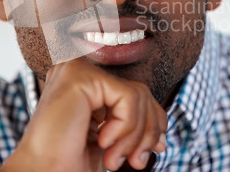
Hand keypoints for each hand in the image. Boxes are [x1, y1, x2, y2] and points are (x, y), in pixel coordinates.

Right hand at [0, 60, 167, 171]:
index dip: (153, 120)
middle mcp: (80, 70)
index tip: (154, 149)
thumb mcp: (110, 139)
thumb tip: (162, 133)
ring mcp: (78, 68)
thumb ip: (132, 125)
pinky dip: (126, 127)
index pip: (135, 92)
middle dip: (148, 131)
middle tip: (137, 161)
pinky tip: (104, 142)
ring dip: (134, 136)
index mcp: (85, 83)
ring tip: (113, 159)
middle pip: (141, 92)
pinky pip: (129, 97)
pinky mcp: (81, 75)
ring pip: (139, 94)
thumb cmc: (68, 161)